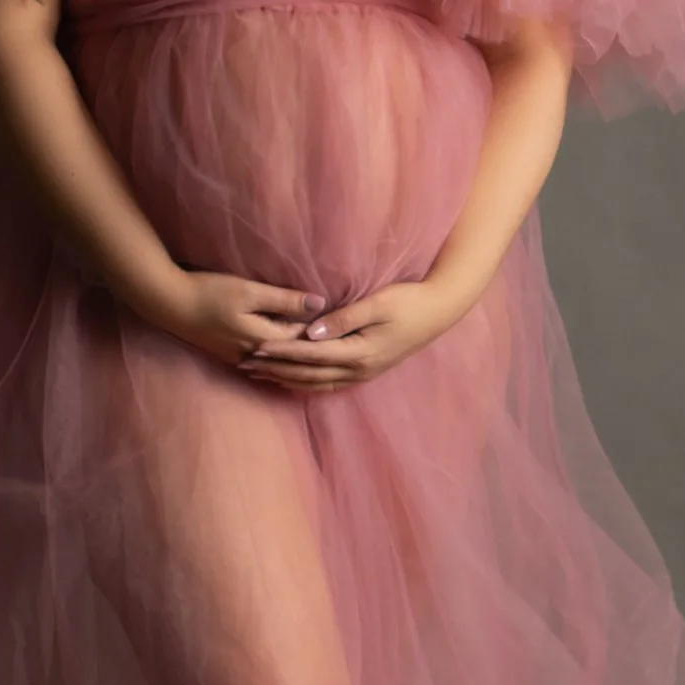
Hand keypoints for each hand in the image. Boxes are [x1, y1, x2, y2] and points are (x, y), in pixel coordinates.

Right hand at [152, 270, 329, 375]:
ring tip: (325, 352)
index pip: (304, 340)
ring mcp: (241, 358)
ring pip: (280, 361)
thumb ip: (285, 299)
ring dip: (299, 357)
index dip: (326, 333)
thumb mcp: (250, 291)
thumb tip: (321, 303)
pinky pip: (265, 362)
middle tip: (346, 343)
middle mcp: (255, 355)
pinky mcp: (230, 355)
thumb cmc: (209, 292)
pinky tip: (291, 357)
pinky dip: (281, 359)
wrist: (169, 304)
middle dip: (317, 349)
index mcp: (263, 339)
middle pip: (294, 355)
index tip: (349, 327)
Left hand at [234, 274, 469, 392]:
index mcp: (360, 352)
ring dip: (286, 379)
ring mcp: (363, 373)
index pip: (310, 354)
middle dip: (275, 369)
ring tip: (260, 373)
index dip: (281, 352)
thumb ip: (343, 319)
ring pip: (316, 383)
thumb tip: (311, 333)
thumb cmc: (408, 301)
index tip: (255, 347)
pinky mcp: (366, 370)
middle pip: (308, 374)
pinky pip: (328, 383)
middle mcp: (359, 369)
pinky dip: (305, 383)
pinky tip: (290, 379)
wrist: (439, 311)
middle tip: (245, 364)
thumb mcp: (377, 304)